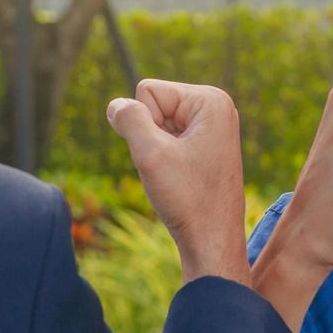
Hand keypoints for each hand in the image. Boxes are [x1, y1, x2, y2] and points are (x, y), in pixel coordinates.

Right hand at [107, 80, 250, 286]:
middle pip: (153, 105)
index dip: (144, 124)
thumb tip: (116, 105)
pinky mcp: (206, 145)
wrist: (212, 241)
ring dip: (156, 150)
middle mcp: (216, 107)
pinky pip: (167, 140)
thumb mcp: (150, 154)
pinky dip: (164, 159)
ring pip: (156, 125)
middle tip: (173, 168)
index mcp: (211, 100)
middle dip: (150, 137)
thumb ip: (129, 119)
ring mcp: (212, 127)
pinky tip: (180, 180)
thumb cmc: (188, 200)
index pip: (147, 91)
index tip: (168, 155)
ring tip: (178, 175)